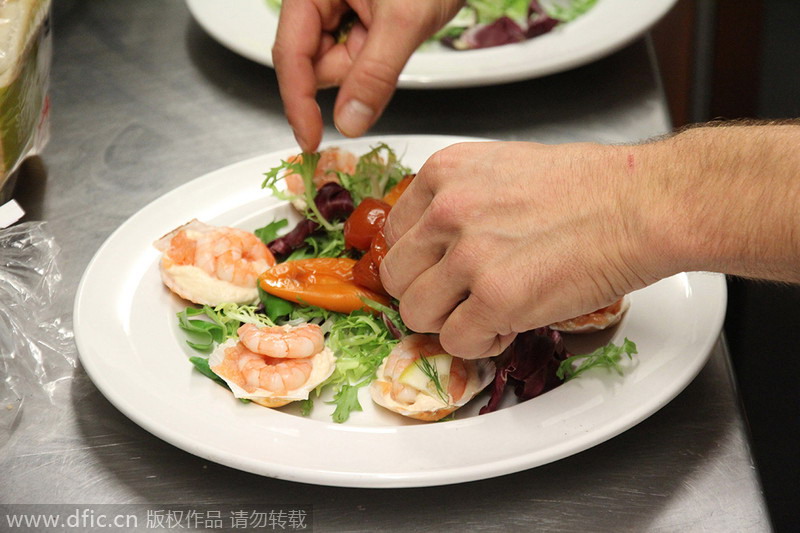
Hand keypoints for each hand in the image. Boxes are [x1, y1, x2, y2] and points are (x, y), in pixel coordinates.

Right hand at [272, 0, 462, 150]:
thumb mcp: (405, 20)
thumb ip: (374, 74)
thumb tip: (349, 121)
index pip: (290, 55)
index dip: (298, 102)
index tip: (310, 139)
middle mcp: (318, 0)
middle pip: (313, 63)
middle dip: (349, 71)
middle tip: (385, 45)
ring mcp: (337, 10)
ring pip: (336, 64)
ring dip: (367, 65)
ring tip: (396, 30)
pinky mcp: (356, 20)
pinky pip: (356, 57)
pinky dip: (375, 59)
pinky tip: (393, 34)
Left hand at [379, 141, 662, 358]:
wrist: (641, 205)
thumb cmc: (591, 186)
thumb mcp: (504, 169)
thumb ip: (460, 200)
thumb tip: (437, 241)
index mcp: (445, 172)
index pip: (394, 233)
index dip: (418, 261)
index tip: (438, 272)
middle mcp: (447, 210)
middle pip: (397, 276)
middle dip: (428, 294)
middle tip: (460, 299)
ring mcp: (468, 255)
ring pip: (416, 314)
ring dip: (449, 322)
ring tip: (487, 312)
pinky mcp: (495, 298)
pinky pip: (456, 341)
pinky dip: (481, 342)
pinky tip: (509, 325)